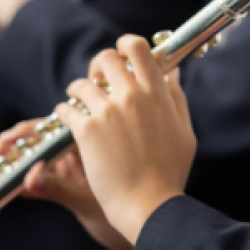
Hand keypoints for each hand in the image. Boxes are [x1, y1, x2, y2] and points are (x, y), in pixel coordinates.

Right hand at [0, 120, 133, 249]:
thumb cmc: (131, 207)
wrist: (146, 228)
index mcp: (94, 136)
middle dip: (12, 143)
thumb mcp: (90, 200)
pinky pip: (32, 177)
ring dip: (6, 158)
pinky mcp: (62, 183)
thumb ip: (57, 189)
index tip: (11, 138)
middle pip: (39, 136)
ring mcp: (70, 164)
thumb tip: (29, 179)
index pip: (57, 124)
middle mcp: (81, 146)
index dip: (30, 131)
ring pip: (33, 154)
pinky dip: (11, 178)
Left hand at [56, 35, 195, 245]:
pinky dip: (65, 111)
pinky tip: (69, 118)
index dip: (125, 44)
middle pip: (106, 59)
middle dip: (99, 66)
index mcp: (156, 93)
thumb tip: (173, 73)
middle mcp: (131, 96)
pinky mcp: (86, 131)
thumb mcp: (184, 132)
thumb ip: (177, 98)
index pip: (137, 47)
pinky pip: (66, 109)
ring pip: (82, 83)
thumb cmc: (171, 172)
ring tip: (79, 100)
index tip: (121, 53)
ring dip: (78, 90)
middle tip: (98, 79)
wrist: (149, 204)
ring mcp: (107, 112)